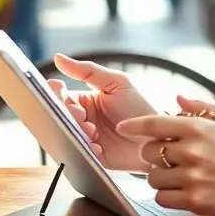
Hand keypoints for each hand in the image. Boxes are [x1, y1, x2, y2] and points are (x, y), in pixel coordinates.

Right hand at [49, 54, 154, 171]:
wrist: (158, 136)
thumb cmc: (139, 107)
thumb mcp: (116, 83)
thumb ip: (88, 71)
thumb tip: (58, 58)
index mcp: (85, 100)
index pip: (60, 95)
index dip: (57, 93)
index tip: (61, 89)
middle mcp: (82, 119)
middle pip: (60, 115)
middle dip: (68, 114)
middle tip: (82, 115)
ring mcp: (85, 139)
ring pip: (66, 135)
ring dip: (76, 132)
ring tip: (93, 132)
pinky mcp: (92, 157)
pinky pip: (80, 154)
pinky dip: (86, 150)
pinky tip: (99, 147)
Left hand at [116, 96, 214, 215]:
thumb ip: (202, 107)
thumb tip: (175, 98)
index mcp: (199, 128)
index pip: (153, 123)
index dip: (133, 125)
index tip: (122, 127)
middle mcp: (192, 151)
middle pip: (148, 152)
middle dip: (153, 155)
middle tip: (167, 158)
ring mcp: (192, 177)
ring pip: (152, 177)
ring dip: (160, 177)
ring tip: (177, 176)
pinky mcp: (195, 201)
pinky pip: (162, 198)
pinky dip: (167, 195)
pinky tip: (182, 190)